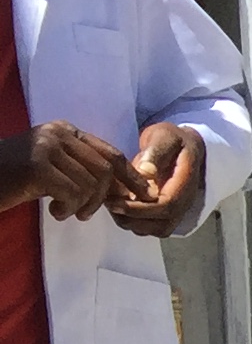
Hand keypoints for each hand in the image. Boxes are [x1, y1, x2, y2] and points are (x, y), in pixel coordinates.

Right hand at [0, 121, 133, 219]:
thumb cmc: (15, 178)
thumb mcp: (53, 168)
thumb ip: (83, 170)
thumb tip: (127, 188)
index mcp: (64, 130)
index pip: (109, 153)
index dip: (131, 176)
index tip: (145, 195)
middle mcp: (56, 133)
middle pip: (104, 170)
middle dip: (103, 198)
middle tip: (87, 213)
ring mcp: (45, 147)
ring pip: (90, 184)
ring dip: (83, 207)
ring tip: (65, 212)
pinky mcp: (36, 166)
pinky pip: (73, 193)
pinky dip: (69, 209)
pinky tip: (54, 212)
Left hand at [111, 124, 206, 236]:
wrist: (184, 145)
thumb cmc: (172, 139)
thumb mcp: (164, 137)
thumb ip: (156, 153)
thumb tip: (146, 173)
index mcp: (186, 182)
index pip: (167, 206)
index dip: (140, 209)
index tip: (115, 202)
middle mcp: (185, 201)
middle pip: (162, 224)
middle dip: (132, 219)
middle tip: (108, 203)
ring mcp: (177, 209)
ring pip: (156, 229)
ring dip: (132, 223)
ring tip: (112, 204)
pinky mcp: (167, 212)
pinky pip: (152, 226)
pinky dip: (134, 221)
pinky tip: (120, 205)